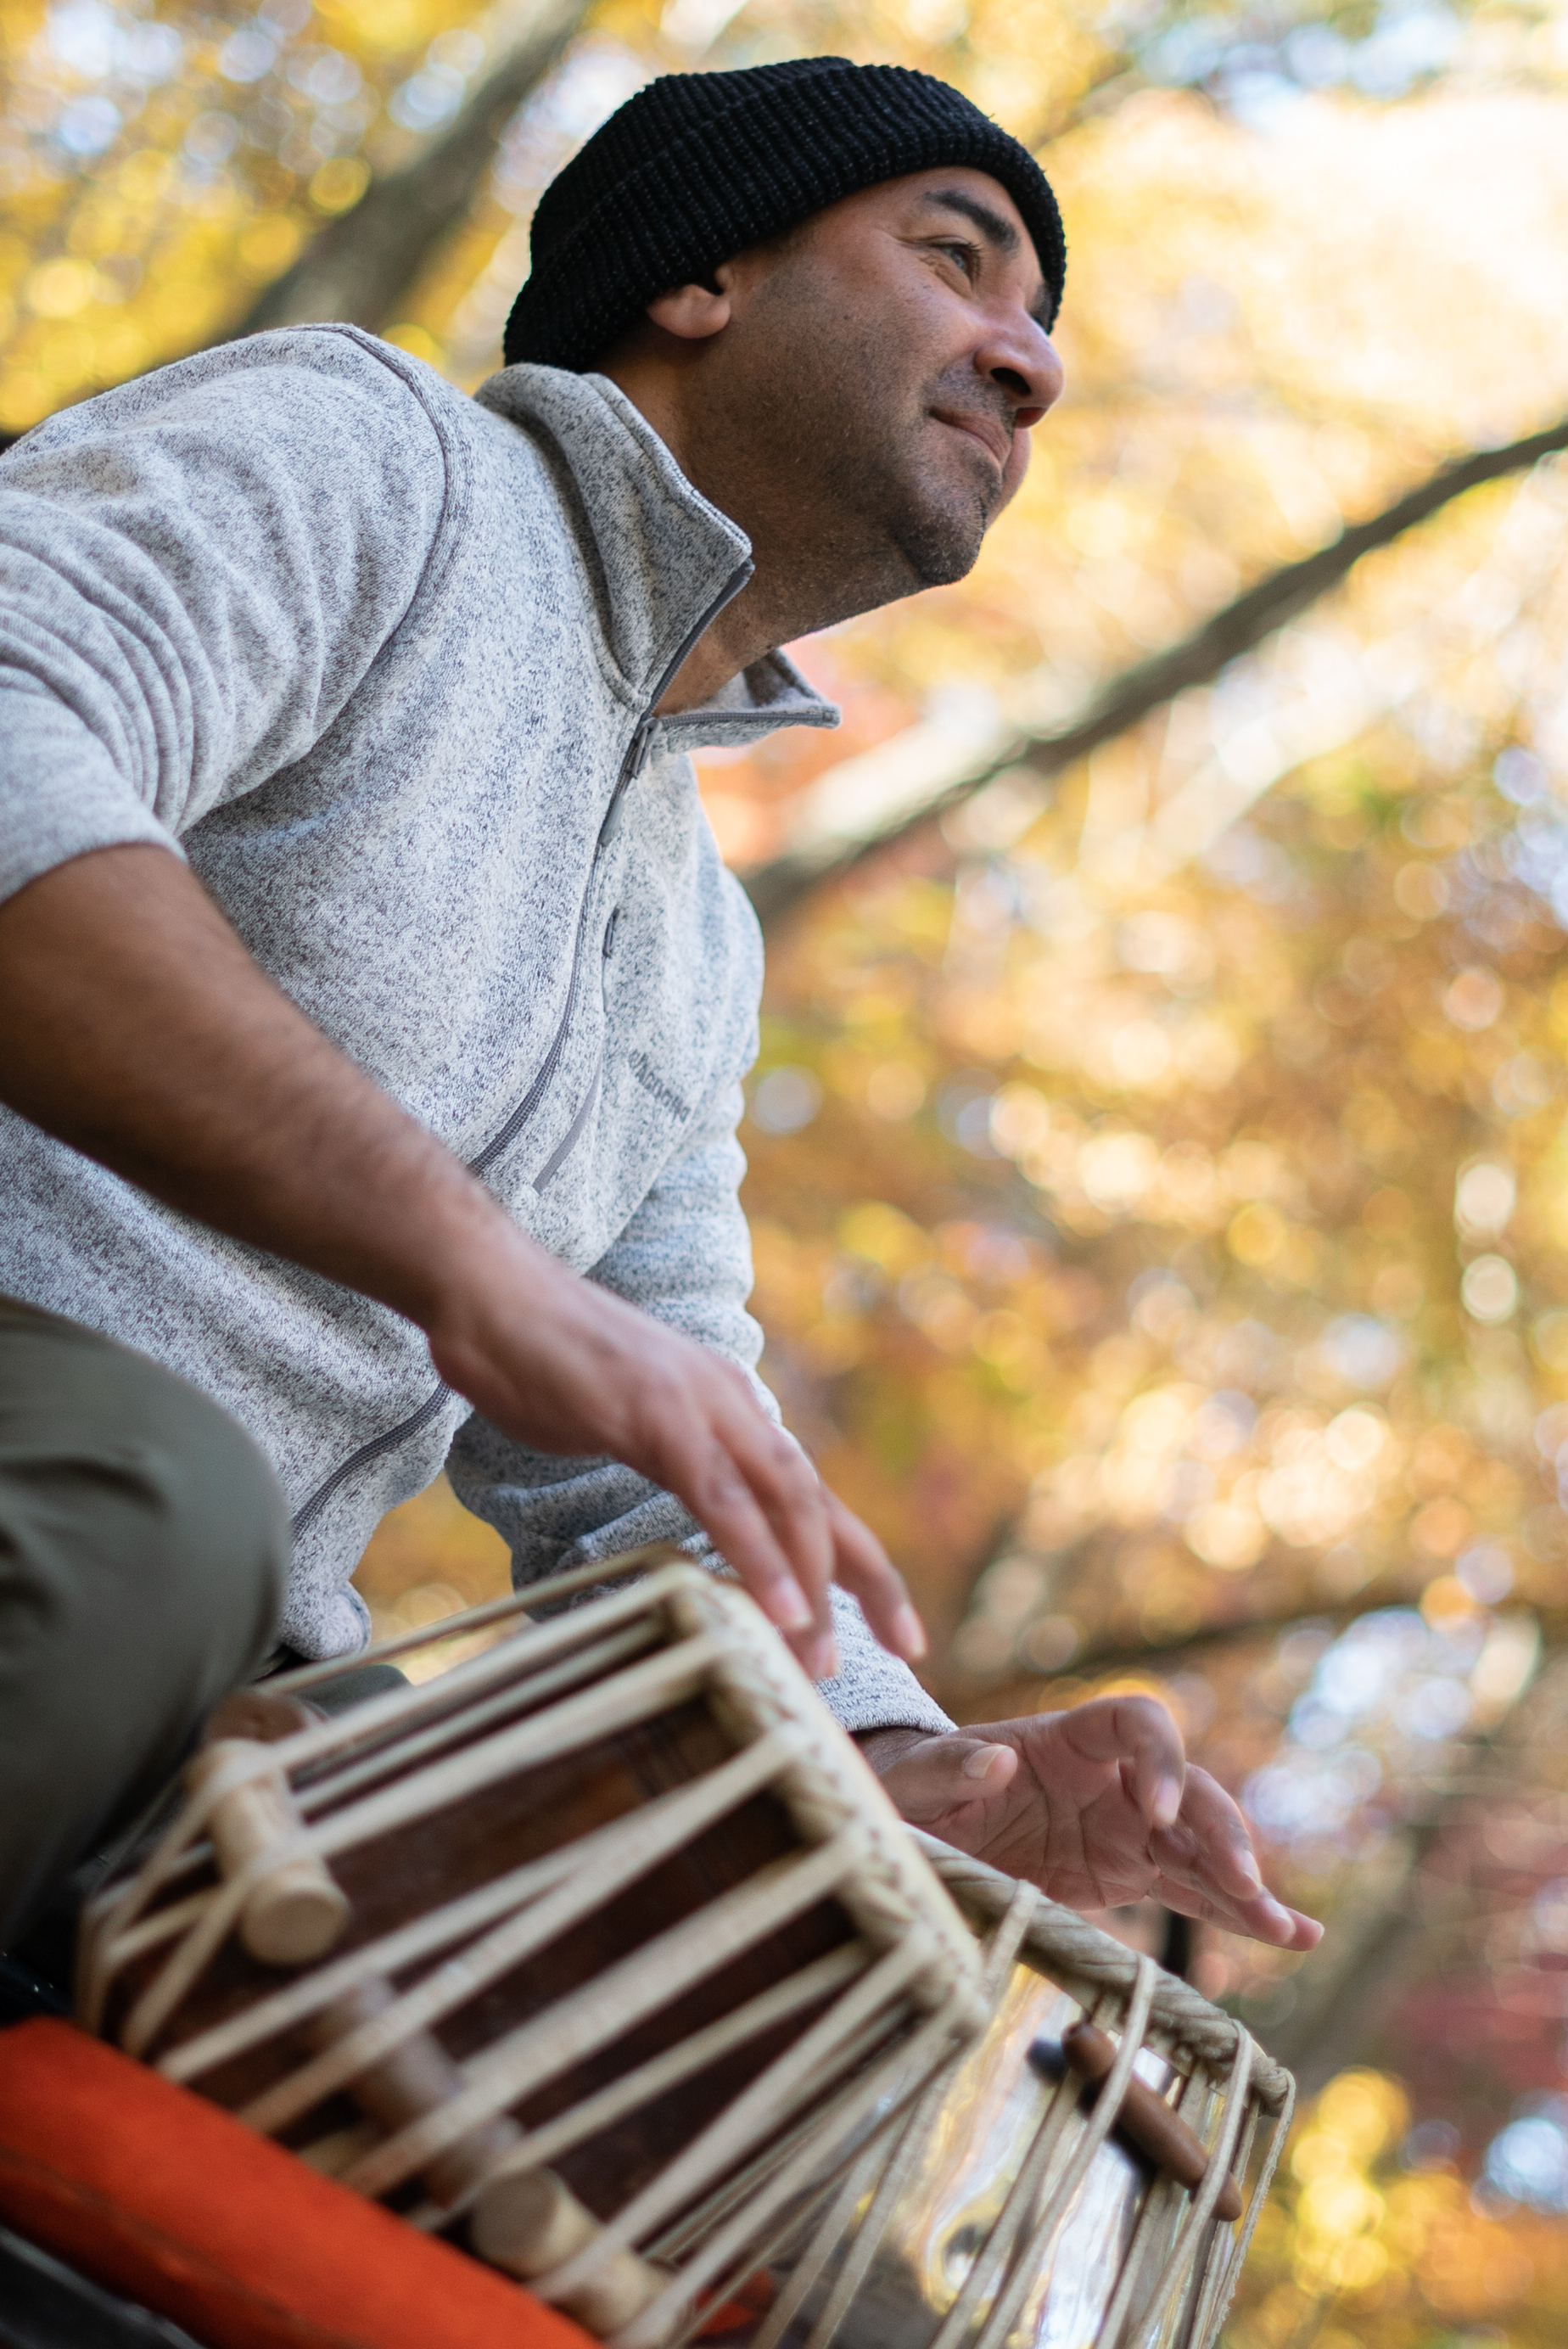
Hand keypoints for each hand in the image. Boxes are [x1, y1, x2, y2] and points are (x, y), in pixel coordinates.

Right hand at [426, 1221, 924, 1681]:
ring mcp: (696, 1404)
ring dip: (810, 1585)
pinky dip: (756, 1555)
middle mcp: (731, 1402)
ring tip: (823, 1659)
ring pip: (783, 1503)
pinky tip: (777, 1608)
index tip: (896, 1628)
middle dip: (869, 1580)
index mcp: (728, 1407)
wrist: (487, 1288)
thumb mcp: (627, 1419)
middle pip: (819, 1503)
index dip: (860, 1561)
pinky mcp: (654, 1414)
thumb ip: (673, 1460)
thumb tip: (695, 1521)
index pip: (810, 1493)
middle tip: (906, 1650)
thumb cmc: (541, 1360)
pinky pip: (718, 1497)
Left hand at [858, 1698, 1320, 1950]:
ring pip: (1202, 1847)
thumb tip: (994, 1757)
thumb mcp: (914, 1777)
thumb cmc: (911, 1787)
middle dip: (1220, 1832)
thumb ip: (949, 1765)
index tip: (1151, 1813)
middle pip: (1187, 1789)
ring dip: (1246, 1885)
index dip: (1157, 1760)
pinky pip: (1191, 1890)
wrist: (915, 1825)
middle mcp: (1111, 1779)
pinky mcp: (1126, 1874)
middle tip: (1240, 1882)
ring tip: (1292, 1930)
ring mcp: (1126, 1827)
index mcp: (1067, 1739)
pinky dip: (1238, 1914)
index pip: (1138, 1724)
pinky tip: (1290, 1937)